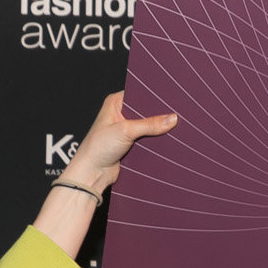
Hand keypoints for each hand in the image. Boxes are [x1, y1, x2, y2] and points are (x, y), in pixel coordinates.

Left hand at [56, 91, 177, 196]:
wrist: (91, 174)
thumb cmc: (97, 148)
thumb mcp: (126, 131)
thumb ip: (150, 124)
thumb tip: (172, 118)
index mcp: (115, 102)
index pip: (140, 93)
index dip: (154, 96)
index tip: (171, 98)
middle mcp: (120, 114)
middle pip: (145, 110)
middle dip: (158, 114)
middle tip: (176, 113)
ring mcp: (125, 129)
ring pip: (147, 126)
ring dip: (157, 129)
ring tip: (175, 127)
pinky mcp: (130, 144)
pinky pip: (147, 139)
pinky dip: (154, 140)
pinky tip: (167, 140)